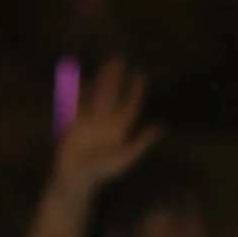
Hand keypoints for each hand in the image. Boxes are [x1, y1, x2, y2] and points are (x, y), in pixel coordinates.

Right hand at [51, 58, 162, 195]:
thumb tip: (162, 127)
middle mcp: (106, 123)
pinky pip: (79, 102)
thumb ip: (142, 141)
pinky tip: (84, 78)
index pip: (130, 106)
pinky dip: (80, 91)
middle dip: (115, 78)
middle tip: (119, 58)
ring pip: (97, 95)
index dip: (136, 91)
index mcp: (120, 130)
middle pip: (112, 95)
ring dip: (101, 80)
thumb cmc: (104, 171)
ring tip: (105, 64)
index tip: (140, 75)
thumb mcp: (126, 157)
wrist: (77, 178)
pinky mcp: (75, 123)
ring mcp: (91, 121)